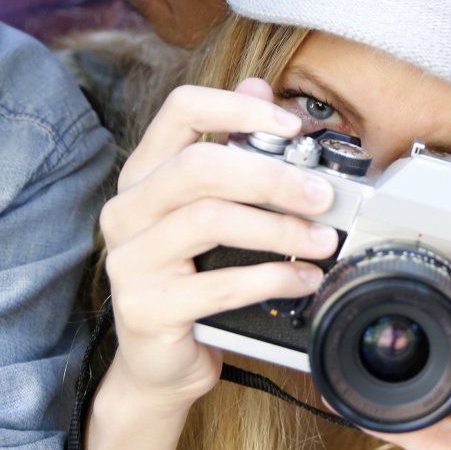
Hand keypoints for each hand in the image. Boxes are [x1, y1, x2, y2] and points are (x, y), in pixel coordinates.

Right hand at [97, 79, 337, 413]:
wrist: (160, 364)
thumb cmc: (190, 280)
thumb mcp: (211, 211)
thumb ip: (233, 150)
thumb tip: (260, 85)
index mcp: (144, 175)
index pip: (181, 110)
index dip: (239, 108)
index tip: (292, 127)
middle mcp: (127, 210)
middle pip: (199, 166)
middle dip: (272, 175)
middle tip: (323, 194)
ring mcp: (130, 260)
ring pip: (209, 220)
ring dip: (280, 229)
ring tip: (322, 240)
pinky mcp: (146, 308)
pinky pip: (218, 284)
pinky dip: (272, 278)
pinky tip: (303, 280)